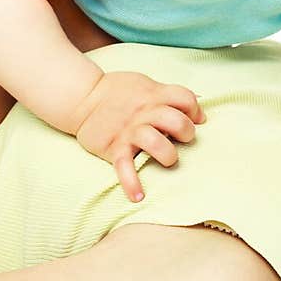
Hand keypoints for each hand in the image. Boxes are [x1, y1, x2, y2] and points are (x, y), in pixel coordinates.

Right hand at [74, 71, 206, 201]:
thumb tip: (198, 106)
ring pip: (157, 143)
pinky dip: (131, 183)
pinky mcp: (114, 147)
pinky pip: (124, 167)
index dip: (195, 110)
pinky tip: (138, 196)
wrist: (82, 97)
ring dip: (169, 155)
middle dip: (187, 133)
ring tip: (168, 160)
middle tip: (183, 139)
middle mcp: (144, 112)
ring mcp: (129, 131)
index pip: (186, 98)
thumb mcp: (144, 84)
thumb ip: (167, 94)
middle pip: (177, 122)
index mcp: (154, 95)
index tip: (196, 120)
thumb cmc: (117, 92)